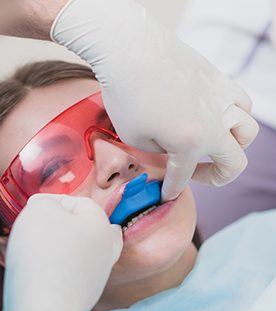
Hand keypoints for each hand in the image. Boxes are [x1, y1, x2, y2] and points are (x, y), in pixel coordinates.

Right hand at [0, 194, 121, 310]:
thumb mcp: (38, 210)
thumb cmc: (41, 254)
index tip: (30, 211)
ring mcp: (98, 275)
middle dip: (56, 226)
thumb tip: (47, 208)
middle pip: (80, 227)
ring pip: (75, 251)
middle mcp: (106, 249)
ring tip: (29, 251)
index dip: (49, 203)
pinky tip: (36, 272)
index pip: (75, 201)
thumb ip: (45, 202)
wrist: (42, 308)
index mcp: (101, 224)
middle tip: (34, 230)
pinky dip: (55, 269)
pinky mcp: (85, 295)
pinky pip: (69, 273)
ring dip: (54, 247)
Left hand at [52, 0, 258, 200]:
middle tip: (197, 175)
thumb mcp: (133, 137)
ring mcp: (221, 100)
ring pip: (248, 132)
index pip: (183, 177)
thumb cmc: (126, 95)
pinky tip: (216, 116)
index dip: (171, 190)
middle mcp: (214, 125)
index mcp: (190, 144)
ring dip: (234, 146)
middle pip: (234, 163)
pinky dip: (235, 115)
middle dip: (216, 178)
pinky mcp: (219, 80)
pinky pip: (241, 102)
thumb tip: (169, 149)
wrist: (131, 50)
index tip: (165, 195)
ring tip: (213, 146)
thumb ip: (157, 152)